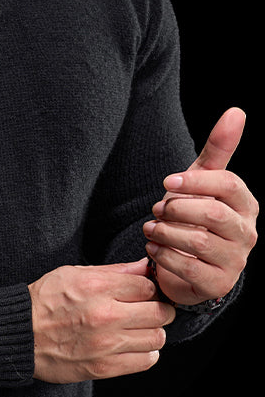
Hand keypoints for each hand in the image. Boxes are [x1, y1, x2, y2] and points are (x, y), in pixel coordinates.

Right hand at [28, 257, 175, 383]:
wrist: (18, 336)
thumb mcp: (73, 274)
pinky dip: (144, 353)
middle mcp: (104, 315)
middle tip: (147, 311)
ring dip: (152, 333)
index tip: (140, 293)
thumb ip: (112, 272)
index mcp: (96, 287)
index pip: (147, 285)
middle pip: (160, 312)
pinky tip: (130, 346)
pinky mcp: (103, 367)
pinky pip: (146, 361)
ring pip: (157, 338)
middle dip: (158, 310)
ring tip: (137, 330)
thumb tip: (144, 266)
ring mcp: (105, 344)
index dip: (147, 288)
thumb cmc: (44, 302)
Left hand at [143, 107, 258, 304]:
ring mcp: (234, 261)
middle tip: (157, 209)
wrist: (183, 264)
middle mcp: (246, 233)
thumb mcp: (201, 182)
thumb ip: (218, 150)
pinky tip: (153, 249)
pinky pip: (189, 268)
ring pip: (200, 241)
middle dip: (178, 208)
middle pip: (213, 214)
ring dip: (167, 232)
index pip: (229, 185)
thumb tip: (236, 111)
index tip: (168, 181)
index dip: (195, 181)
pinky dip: (165, 256)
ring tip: (151, 229)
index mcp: (246, 205)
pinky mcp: (216, 284)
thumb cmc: (193, 216)